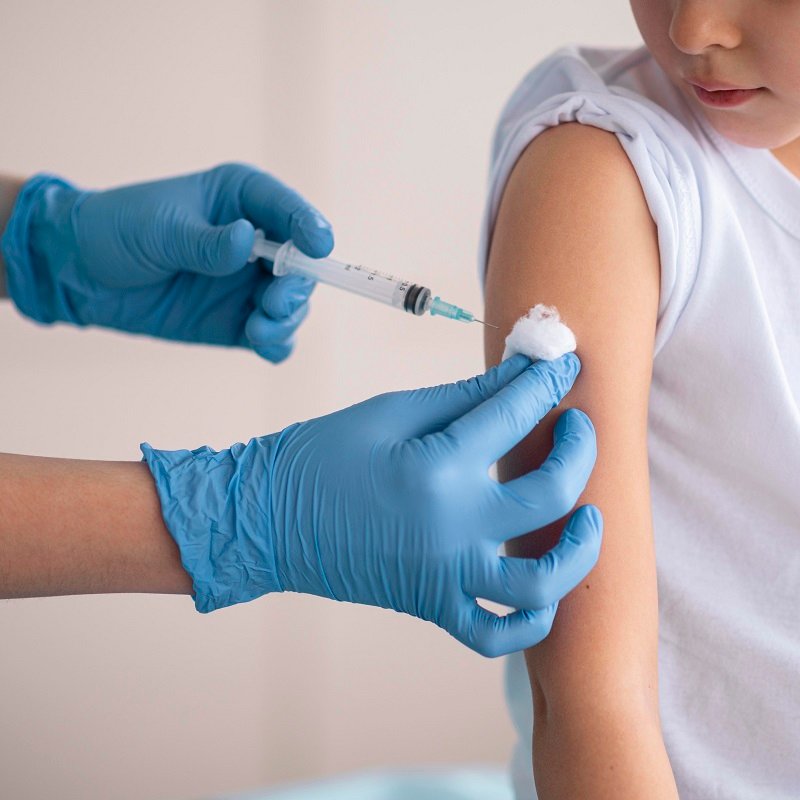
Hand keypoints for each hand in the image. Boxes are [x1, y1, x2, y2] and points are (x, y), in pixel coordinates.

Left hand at [1, 165, 332, 361]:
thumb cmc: (119, 230)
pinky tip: (262, 344)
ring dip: (287, 318)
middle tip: (274, 304)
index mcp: (242, 200)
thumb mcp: (160, 229)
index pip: (289, 209)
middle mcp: (257, 241)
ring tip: (259, 330)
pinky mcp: (239, 320)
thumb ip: (206, 241)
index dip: (309, 227)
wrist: (82, 275)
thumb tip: (249, 241)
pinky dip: (277, 343)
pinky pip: (274, 335)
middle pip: (301, 264)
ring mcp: (250, 284)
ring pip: (293, 303)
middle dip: (297, 286)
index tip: (318, 247)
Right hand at [142, 353, 601, 655]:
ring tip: (587, 515)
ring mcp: (444, 575)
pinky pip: (494, 634)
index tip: (563, 363)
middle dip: (580, 449)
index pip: (515, 415)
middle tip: (579, 425)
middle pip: (549, 493)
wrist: (266, 519)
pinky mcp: (432, 604)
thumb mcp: (391, 411)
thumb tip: (520, 375)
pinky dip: (530, 621)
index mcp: (435, 466)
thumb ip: (464, 397)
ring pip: (540, 582)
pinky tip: (545, 590)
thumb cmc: (322, 455)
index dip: (546, 382)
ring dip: (578, 548)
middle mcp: (450, 527)